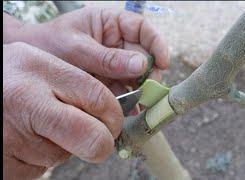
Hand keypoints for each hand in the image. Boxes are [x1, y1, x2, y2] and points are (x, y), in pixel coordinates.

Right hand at [3, 42, 123, 178]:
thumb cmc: (7, 80)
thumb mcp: (37, 64)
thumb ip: (73, 83)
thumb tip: (112, 112)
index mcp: (38, 69)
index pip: (98, 98)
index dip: (115, 116)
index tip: (113, 121)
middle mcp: (25, 101)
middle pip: (91, 137)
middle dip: (102, 143)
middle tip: (99, 139)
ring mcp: (12, 137)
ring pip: (65, 155)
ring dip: (63, 146)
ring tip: (38, 127)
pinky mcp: (6, 165)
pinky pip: (41, 169)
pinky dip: (40, 158)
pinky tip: (23, 139)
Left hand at [8, 6, 169, 94]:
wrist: (29, 64)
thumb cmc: (49, 45)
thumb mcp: (77, 48)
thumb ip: (107, 58)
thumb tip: (141, 64)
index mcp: (110, 24)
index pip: (141, 29)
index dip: (156, 44)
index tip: (163, 62)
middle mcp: (115, 43)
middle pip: (143, 55)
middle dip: (149, 73)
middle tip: (150, 89)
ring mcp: (113, 63)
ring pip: (136, 75)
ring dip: (141, 89)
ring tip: (142, 104)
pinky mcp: (108, 80)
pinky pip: (124, 88)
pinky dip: (129, 100)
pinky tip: (131, 110)